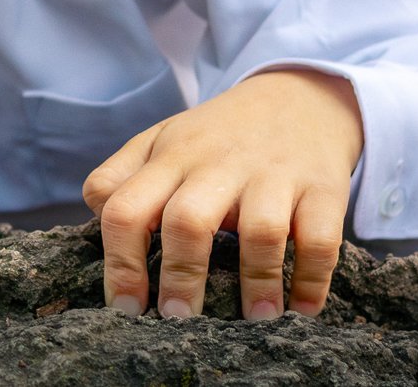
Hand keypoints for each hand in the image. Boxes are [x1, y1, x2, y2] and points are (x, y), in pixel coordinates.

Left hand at [82, 69, 362, 320]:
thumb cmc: (217, 135)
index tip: (126, 308)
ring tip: (251, 322)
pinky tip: (300, 309)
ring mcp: (273, 176)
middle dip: (180, 276)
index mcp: (170, 158)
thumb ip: (121, 174)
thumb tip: (95, 211)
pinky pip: (320, 240)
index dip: (120, 262)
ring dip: (256, 282)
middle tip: (177, 321)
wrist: (299, 96)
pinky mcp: (322, 189)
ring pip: (260, 231)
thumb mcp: (162, 140)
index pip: (125, 207)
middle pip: (188, 220)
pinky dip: (311, 279)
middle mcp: (218, 165)